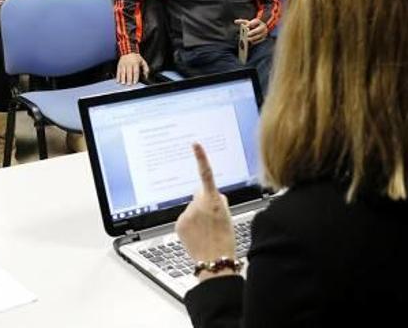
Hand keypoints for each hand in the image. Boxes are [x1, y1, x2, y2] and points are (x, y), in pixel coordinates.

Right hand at [116, 53, 148, 84]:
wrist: (128, 51)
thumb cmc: (136, 57)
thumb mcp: (142, 61)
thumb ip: (145, 68)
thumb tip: (146, 75)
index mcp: (135, 63)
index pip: (135, 71)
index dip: (135, 77)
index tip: (135, 82)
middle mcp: (129, 64)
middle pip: (129, 72)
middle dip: (129, 79)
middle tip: (129, 84)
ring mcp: (123, 64)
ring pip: (123, 72)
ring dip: (123, 78)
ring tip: (123, 83)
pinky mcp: (119, 65)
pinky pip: (118, 71)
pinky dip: (118, 76)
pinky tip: (118, 80)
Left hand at [176, 144, 237, 279]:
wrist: (214, 261)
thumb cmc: (225, 240)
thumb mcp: (229, 215)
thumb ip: (219, 200)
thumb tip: (211, 193)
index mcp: (213, 200)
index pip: (206, 174)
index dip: (201, 158)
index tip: (196, 145)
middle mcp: (197, 205)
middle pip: (198, 195)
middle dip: (203, 202)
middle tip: (212, 220)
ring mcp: (186, 214)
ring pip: (191, 208)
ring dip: (197, 215)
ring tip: (206, 231)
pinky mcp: (178, 223)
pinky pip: (185, 218)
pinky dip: (190, 224)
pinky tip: (197, 234)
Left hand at [235, 18, 267, 44]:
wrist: (261, 28)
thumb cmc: (252, 25)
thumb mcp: (248, 22)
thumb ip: (242, 22)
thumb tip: (235, 21)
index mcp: (258, 21)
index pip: (256, 21)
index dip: (251, 24)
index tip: (246, 26)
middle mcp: (262, 27)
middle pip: (257, 30)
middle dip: (252, 32)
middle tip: (246, 35)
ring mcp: (264, 33)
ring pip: (258, 36)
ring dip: (252, 38)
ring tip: (247, 40)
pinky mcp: (263, 38)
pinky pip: (258, 41)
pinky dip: (254, 42)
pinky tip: (249, 42)